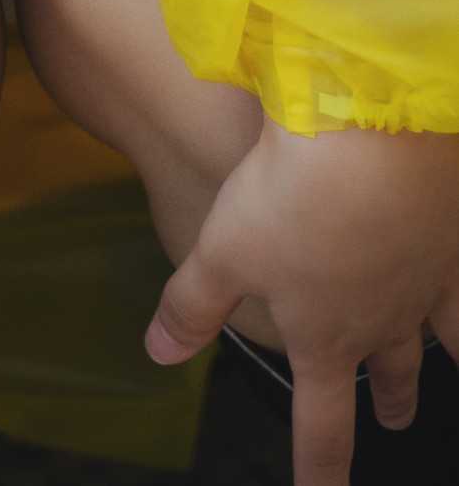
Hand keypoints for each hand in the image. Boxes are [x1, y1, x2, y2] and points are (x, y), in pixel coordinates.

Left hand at [145, 117, 458, 484]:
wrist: (375, 135)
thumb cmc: (292, 198)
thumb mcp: (222, 250)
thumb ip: (193, 306)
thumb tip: (158, 355)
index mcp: (324, 336)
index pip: (322, 425)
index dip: (320, 470)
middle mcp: (383, 320)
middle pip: (389, 375)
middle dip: (389, 400)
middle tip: (396, 421)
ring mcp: (425, 281)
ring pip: (437, 336)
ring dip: (431, 359)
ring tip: (435, 372)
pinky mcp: (452, 237)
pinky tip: (457, 285)